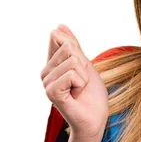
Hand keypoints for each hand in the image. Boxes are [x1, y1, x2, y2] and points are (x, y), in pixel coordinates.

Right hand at [41, 25, 108, 140]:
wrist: (96, 116)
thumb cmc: (91, 92)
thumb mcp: (84, 62)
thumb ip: (72, 45)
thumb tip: (59, 25)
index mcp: (51, 63)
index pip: (59, 38)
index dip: (76, 49)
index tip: (80, 66)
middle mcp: (45, 72)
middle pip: (69, 48)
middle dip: (83, 64)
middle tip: (81, 80)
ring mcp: (47, 82)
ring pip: (72, 61)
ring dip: (84, 75)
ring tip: (79, 88)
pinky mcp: (51, 92)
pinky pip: (71, 74)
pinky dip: (81, 83)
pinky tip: (76, 94)